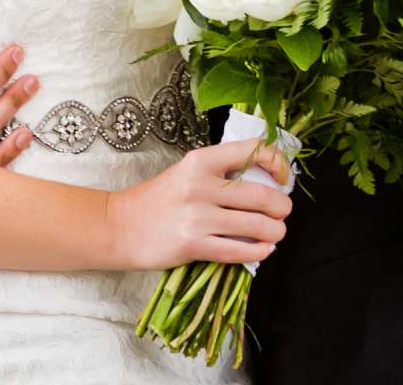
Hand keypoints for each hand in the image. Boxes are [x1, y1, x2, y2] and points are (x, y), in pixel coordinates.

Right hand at [107, 137, 294, 270]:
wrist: (119, 225)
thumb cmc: (157, 199)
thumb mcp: (185, 173)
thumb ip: (219, 174)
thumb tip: (264, 182)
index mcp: (199, 161)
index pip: (251, 151)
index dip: (278, 162)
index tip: (283, 177)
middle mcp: (199, 185)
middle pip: (261, 196)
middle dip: (282, 207)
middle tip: (283, 213)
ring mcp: (196, 217)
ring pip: (256, 226)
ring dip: (276, 232)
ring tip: (275, 233)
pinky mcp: (192, 245)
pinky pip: (239, 251)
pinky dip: (259, 252)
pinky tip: (262, 249)